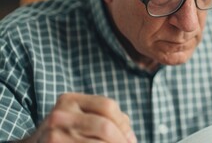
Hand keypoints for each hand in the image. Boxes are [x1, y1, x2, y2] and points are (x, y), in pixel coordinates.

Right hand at [18, 93, 136, 142]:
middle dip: (121, 140)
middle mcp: (61, 114)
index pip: (107, 106)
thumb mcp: (80, 118)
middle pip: (104, 126)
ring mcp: (54, 133)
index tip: (131, 138)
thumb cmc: (64, 133)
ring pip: (98, 142)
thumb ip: (104, 118)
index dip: (124, 123)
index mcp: (70, 99)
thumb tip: (130, 136)